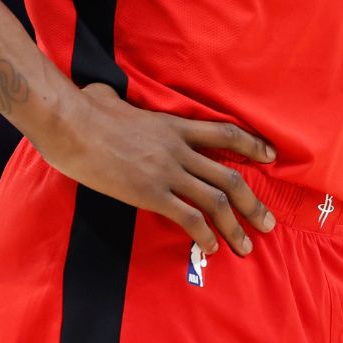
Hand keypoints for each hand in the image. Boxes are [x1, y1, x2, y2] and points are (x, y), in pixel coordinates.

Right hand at [36, 83, 277, 256]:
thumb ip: (116, 99)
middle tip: (268, 222)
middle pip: (229, 176)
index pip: (225, 134)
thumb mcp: (111, 97)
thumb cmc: (85, 110)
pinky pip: (188, 217)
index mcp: (174, 125)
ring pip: (215, 200)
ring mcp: (167, 171)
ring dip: (235, 226)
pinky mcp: (150, 193)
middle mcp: (178, 149)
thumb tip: (102, 93)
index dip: (252, 145)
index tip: (270, 157)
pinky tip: (210, 249)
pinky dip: (204, 236)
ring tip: (246, 246)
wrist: (71, 125)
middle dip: (252, 203)